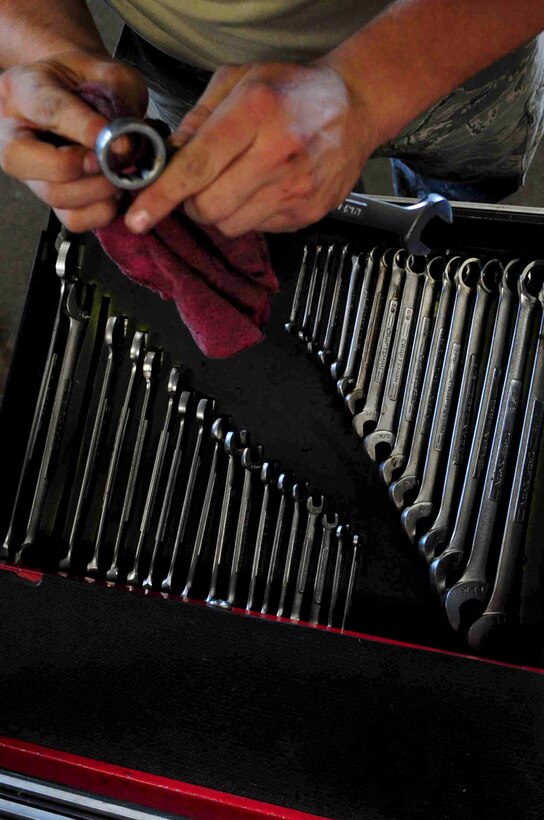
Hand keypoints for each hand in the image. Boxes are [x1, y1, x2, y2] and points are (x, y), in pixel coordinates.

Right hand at [0, 50, 147, 231]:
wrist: (81, 92)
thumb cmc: (90, 81)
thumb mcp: (106, 71)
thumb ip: (117, 95)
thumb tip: (125, 141)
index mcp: (24, 89)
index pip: (47, 111)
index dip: (84, 130)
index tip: (119, 143)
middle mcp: (12, 132)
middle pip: (25, 161)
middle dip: (79, 167)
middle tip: (113, 162)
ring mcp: (28, 170)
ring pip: (53, 195)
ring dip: (97, 191)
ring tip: (121, 176)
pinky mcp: (50, 197)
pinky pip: (71, 219)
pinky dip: (101, 212)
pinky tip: (115, 194)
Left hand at [125, 61, 373, 236]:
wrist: (354, 108)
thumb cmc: (294, 91)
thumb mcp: (239, 80)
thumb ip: (198, 118)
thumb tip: (168, 156)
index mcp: (255, 112)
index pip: (196, 167)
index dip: (162, 196)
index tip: (139, 217)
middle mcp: (278, 152)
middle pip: (210, 207)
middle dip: (190, 204)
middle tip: (197, 187)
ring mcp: (296, 187)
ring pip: (231, 225)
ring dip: (219, 212)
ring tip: (233, 185)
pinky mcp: (307, 210)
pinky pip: (258, 229)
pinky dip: (248, 215)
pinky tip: (261, 189)